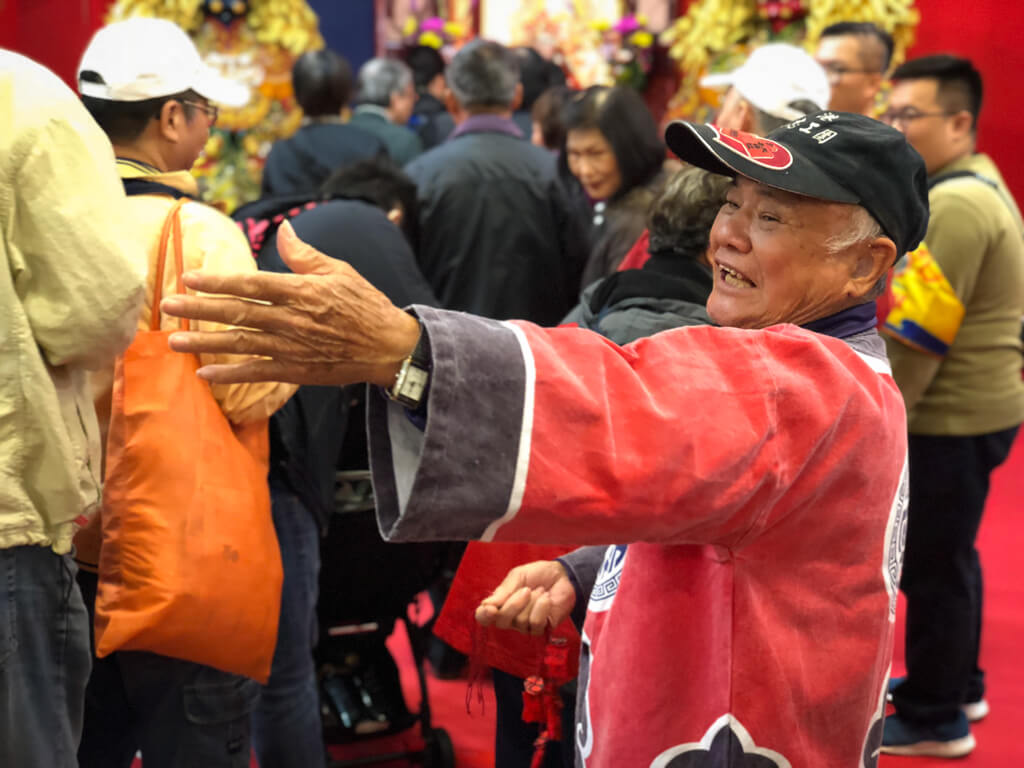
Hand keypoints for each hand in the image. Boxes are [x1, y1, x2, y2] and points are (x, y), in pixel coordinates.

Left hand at [160, 221, 420, 386]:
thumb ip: (305, 255)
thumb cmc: (366, 305)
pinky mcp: (297, 370)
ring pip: (241, 344)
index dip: (217, 282)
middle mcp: (292, 320)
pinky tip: (205, 374)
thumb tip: (283, 230)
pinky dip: (231, 374)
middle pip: (237, 314)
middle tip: (167, 307)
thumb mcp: (340, 271)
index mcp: (301, 291)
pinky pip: (258, 373)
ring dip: (205, 343)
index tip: (189, 279)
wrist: (389, 347)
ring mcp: (292, 348)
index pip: (251, 284)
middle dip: (199, 310)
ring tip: (173, 341)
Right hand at [475, 560, 576, 635]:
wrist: (562, 575)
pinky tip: (546, 599)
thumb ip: (503, 591)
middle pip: (502, 622)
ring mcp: (526, 625)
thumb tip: (486, 605)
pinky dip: (541, 607)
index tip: (491, 608)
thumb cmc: (537, 574)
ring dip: (532, 601)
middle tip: (526, 589)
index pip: (483, 617)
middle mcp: (511, 618)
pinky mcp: (542, 629)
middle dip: (514, 604)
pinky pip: (535, 623)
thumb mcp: (518, 576)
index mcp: (500, 603)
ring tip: (539, 591)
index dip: (484, 615)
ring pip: (520, 621)